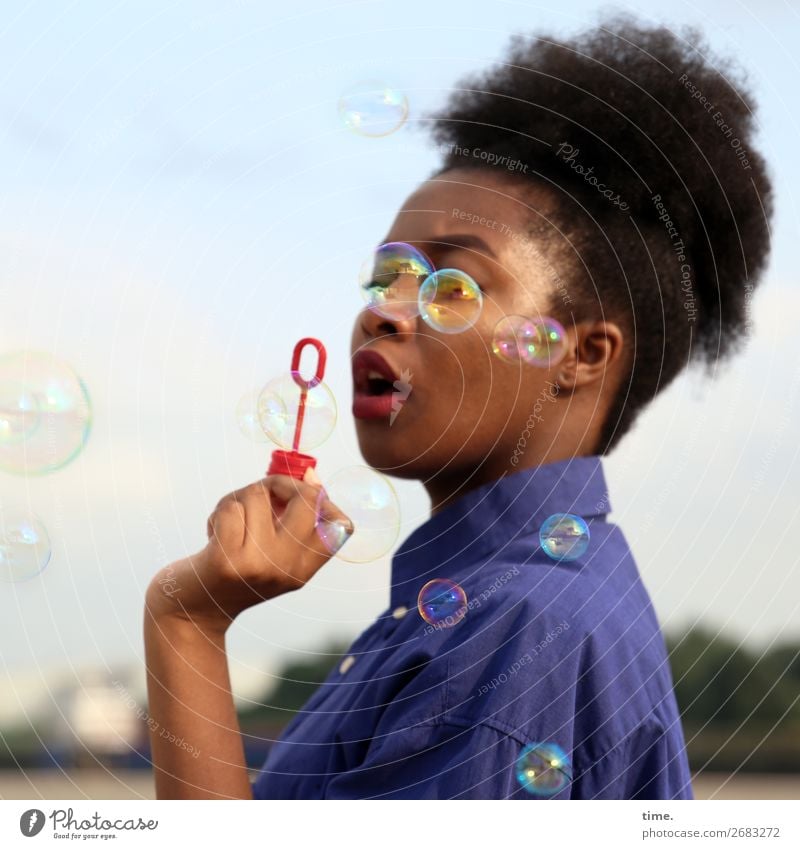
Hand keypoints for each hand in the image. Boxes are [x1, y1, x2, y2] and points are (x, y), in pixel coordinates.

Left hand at [145, 468, 351, 632]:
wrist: (192, 611)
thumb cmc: (233, 566)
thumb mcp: (272, 549)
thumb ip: (292, 516)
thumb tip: (311, 474)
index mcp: (304, 568)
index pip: (342, 527)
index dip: (325, 500)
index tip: (298, 496)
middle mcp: (287, 569)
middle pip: (308, 498)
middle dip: (280, 483)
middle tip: (262, 494)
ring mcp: (258, 566)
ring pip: (258, 494)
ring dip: (238, 497)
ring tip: (230, 521)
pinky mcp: (225, 562)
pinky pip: (230, 508)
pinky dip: (219, 511)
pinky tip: (213, 531)